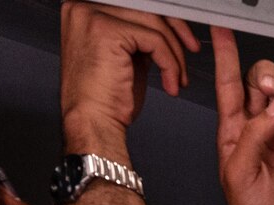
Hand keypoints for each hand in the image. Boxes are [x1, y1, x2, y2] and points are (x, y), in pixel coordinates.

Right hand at [60, 2, 198, 146]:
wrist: (93, 124)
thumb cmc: (105, 98)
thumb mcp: (124, 54)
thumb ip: (138, 33)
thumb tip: (165, 24)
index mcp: (84, 9)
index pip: (135, 5)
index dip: (163, 19)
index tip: (182, 36)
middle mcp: (83, 7)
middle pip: (146, 8)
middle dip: (175, 32)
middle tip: (190, 50)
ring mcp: (93, 16)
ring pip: (154, 24)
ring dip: (175, 54)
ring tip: (177, 78)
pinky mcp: (107, 32)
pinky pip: (155, 40)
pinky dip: (170, 63)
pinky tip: (170, 83)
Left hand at [212, 27, 273, 204]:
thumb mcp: (239, 175)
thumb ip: (252, 137)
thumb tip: (271, 110)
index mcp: (232, 134)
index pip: (227, 85)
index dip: (224, 56)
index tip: (221, 31)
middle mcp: (256, 130)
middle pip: (260, 82)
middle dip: (267, 77)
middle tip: (273, 93)